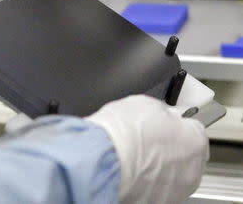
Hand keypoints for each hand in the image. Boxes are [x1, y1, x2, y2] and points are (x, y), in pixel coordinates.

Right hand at [87, 95, 208, 203]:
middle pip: (185, 156)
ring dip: (157, 168)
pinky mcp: (156, 202)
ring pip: (171, 176)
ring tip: (134, 157)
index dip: (174, 125)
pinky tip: (128, 171)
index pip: (193, 129)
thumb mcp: (144, 103)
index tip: (161, 124)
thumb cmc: (122, 132)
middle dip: (168, 149)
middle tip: (145, 141)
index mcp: (195, 141)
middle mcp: (192, 169)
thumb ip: (160, 111)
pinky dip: (144, 182)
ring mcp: (175, 190)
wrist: (102, 159)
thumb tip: (159, 114)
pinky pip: (154, 189)